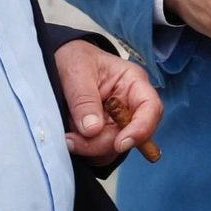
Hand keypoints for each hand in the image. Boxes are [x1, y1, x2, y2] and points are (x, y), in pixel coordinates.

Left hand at [53, 39, 162, 162]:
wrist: (59, 62)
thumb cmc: (74, 58)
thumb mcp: (76, 72)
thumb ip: (84, 99)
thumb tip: (93, 129)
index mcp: (133, 82)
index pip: (151, 108)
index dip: (141, 129)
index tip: (119, 144)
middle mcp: (131, 105)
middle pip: (131, 135)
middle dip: (101, 143)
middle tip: (71, 141)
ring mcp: (118, 122)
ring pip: (114, 148)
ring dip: (89, 147)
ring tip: (66, 132)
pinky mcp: (104, 134)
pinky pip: (100, 152)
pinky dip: (85, 150)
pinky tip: (70, 136)